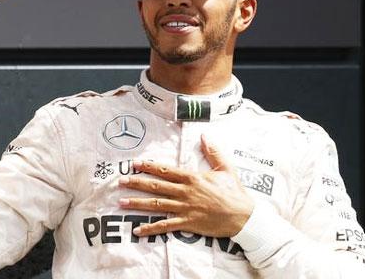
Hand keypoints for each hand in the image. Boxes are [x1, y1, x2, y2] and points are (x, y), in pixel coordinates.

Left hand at [118, 134, 253, 237]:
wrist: (244, 217)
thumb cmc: (235, 193)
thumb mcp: (225, 169)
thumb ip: (213, 152)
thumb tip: (205, 135)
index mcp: (192, 178)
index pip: (165, 170)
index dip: (148, 166)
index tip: (134, 164)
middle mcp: (185, 192)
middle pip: (156, 186)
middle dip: (136, 183)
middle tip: (120, 181)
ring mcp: (185, 208)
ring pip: (156, 205)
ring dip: (137, 203)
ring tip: (121, 202)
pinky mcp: (187, 223)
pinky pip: (165, 226)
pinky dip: (151, 228)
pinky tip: (138, 230)